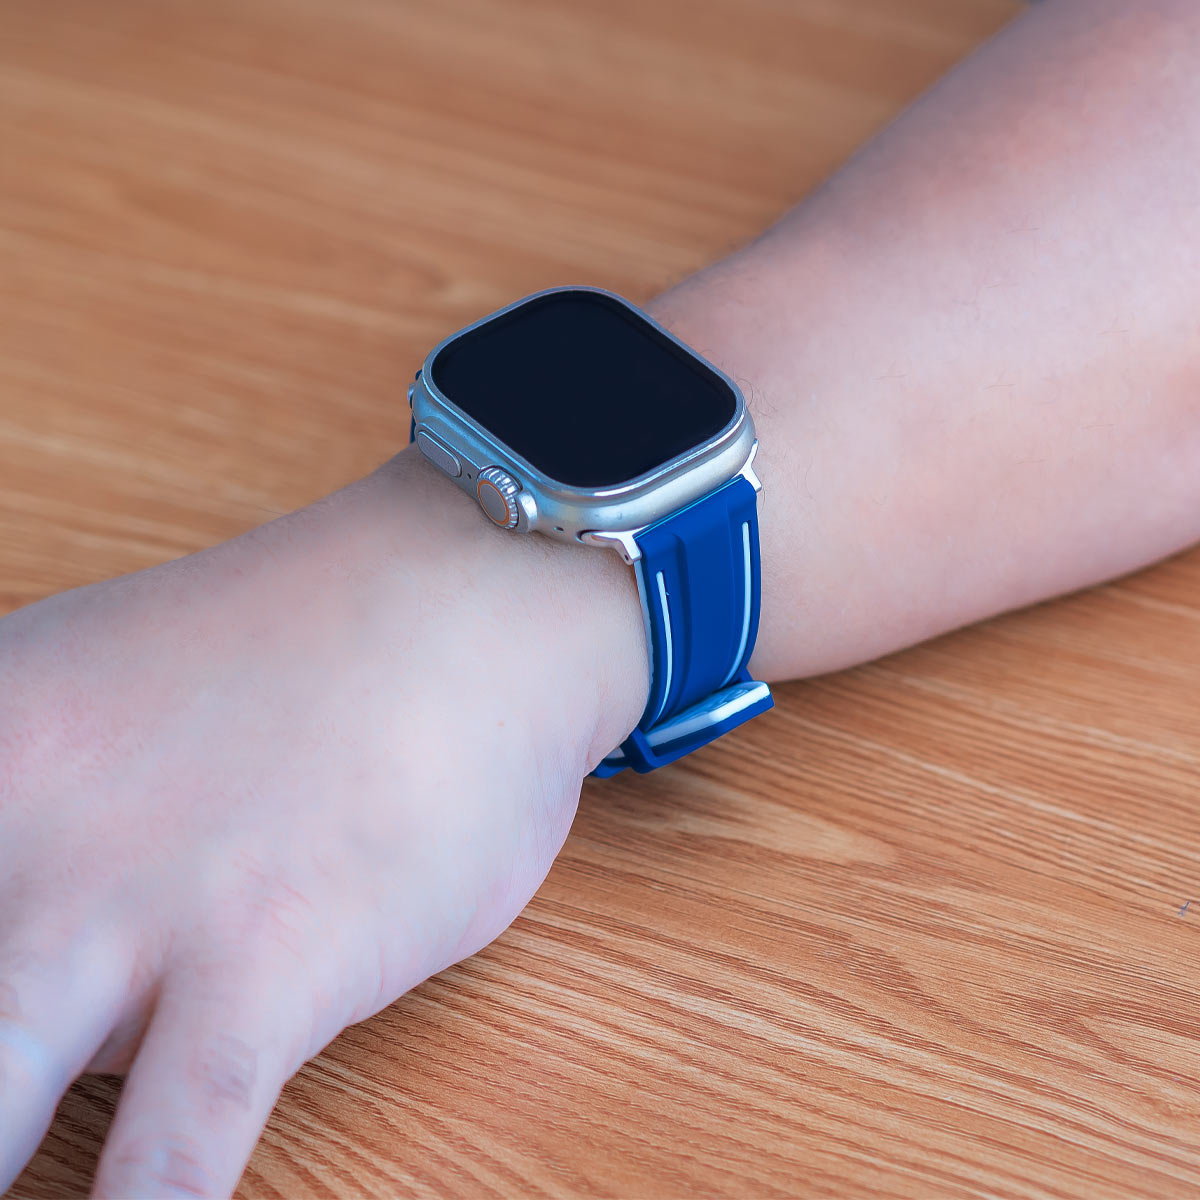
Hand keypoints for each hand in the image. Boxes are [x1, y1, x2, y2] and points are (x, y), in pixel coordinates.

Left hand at [0, 450, 645, 1197]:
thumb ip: (37, 813)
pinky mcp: (260, 976)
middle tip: (6, 1098)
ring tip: (28, 1198)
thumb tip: (36, 974)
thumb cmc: (320, 644)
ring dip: (4, 1173)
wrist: (476, 601)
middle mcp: (17, 832)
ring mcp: (132, 913)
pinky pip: (167, 1166)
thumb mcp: (110, 683)